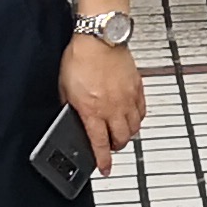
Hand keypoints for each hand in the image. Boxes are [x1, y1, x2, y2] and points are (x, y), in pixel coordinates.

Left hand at [62, 30, 146, 171]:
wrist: (99, 38)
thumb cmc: (80, 58)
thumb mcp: (64, 87)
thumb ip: (70, 105)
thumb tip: (72, 114)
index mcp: (92, 110)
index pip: (99, 143)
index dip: (103, 160)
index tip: (104, 169)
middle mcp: (112, 108)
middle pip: (121, 139)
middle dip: (116, 147)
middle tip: (110, 147)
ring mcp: (127, 99)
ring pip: (134, 128)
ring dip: (127, 135)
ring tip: (120, 133)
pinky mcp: (137, 87)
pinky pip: (142, 111)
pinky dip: (138, 118)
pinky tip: (132, 116)